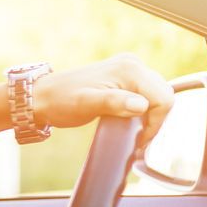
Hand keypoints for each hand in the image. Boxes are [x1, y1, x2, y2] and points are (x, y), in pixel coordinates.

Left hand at [31, 54, 176, 147]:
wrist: (42, 96)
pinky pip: (146, 93)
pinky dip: (144, 109)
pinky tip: (133, 122)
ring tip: (136, 135)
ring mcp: (129, 68)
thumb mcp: (86, 104)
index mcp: (130, 70)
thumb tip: (142, 105)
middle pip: (163, 95)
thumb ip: (114, 103)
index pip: (163, 98)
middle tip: (139, 141)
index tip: (140, 141)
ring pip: (156, 95)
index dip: (156, 123)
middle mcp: (133, 64)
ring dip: (151, 116)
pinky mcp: (123, 76)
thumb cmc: (61, 102)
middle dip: (156, 120)